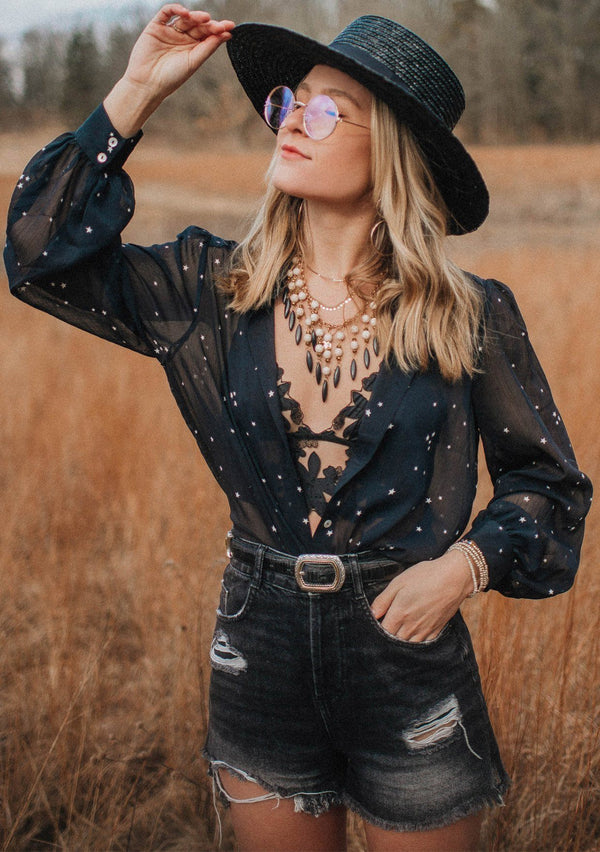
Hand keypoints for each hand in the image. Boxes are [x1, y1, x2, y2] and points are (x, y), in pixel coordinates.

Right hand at [104, 5, 234, 135]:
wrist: (148, 83)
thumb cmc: (172, 77)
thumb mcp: (194, 62)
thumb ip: (209, 47)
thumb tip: (227, 34)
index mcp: (193, 48)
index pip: (207, 34)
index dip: (218, 29)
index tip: (230, 27)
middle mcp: (182, 38)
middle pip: (198, 25)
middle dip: (208, 23)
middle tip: (218, 25)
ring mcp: (169, 31)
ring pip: (185, 18)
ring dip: (195, 16)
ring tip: (204, 18)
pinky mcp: (156, 26)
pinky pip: (166, 12)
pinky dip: (176, 9)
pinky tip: (185, 13)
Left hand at [370, 550, 474, 641]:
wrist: (454, 578)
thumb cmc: (425, 576)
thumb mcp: (399, 582)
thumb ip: (383, 600)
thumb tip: (372, 614)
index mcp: (399, 614)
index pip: (383, 632)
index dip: (377, 629)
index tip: (377, 623)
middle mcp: (411, 626)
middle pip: (394, 641)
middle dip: (388, 637)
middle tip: (386, 627)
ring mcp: (425, 631)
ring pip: (408, 645)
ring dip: (401, 642)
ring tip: (398, 631)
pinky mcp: (436, 631)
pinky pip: (422, 644)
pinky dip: (415, 643)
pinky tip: (413, 634)